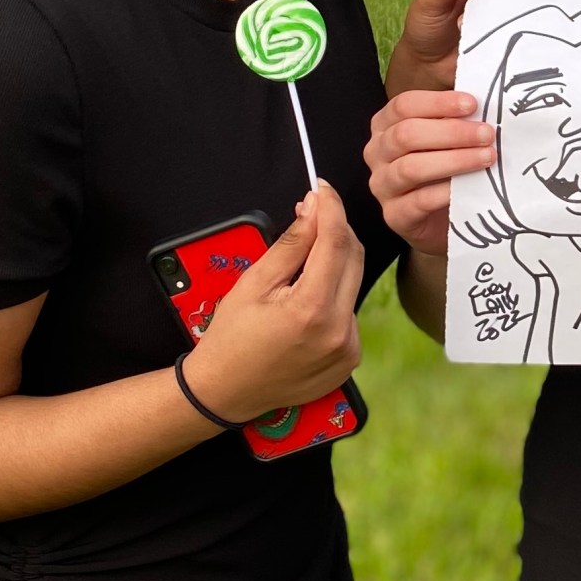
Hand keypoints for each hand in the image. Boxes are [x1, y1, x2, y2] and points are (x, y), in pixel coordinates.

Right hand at [184, 184, 364, 423]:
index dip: (331, 209)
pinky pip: (349, 312)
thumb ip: (290, 244)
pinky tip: (306, 303)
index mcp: (312, 308)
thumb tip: (315, 209)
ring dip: (333, 266)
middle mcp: (339, 329)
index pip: (335, 242)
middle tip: (313, 215)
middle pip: (354, 259)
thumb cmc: (231, 336)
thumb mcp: (253, 283)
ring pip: (353, 285)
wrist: (226, 391)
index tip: (323, 189)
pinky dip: (334, 297)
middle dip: (336, 231)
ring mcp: (348, 348)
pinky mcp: (350, 360)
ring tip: (299, 269)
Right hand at [364, 89, 495, 255]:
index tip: (472, 104)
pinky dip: (446, 191)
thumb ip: (456, 118)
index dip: (438, 102)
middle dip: (452, 132)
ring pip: (411, 167)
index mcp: (385, 126)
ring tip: (487, 157)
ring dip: (454, 160)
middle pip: (406, 134)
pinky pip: (418, 201)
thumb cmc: (445, 169)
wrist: (442, 219)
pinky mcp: (395, 215)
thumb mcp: (447, 139)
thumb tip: (484, 100)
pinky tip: (469, 185)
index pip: (403, 105)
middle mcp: (377, 153)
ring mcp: (382, 185)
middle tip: (487, 133)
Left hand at [384, 0, 512, 95]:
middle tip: (483, 12)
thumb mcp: (429, 1)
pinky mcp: (507, 31)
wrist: (428, 65)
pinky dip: (509, 33)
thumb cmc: (425, 26)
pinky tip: (487, 40)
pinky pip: (520, 28)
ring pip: (521, 5)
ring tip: (477, 29)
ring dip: (503, 18)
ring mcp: (501, 8)